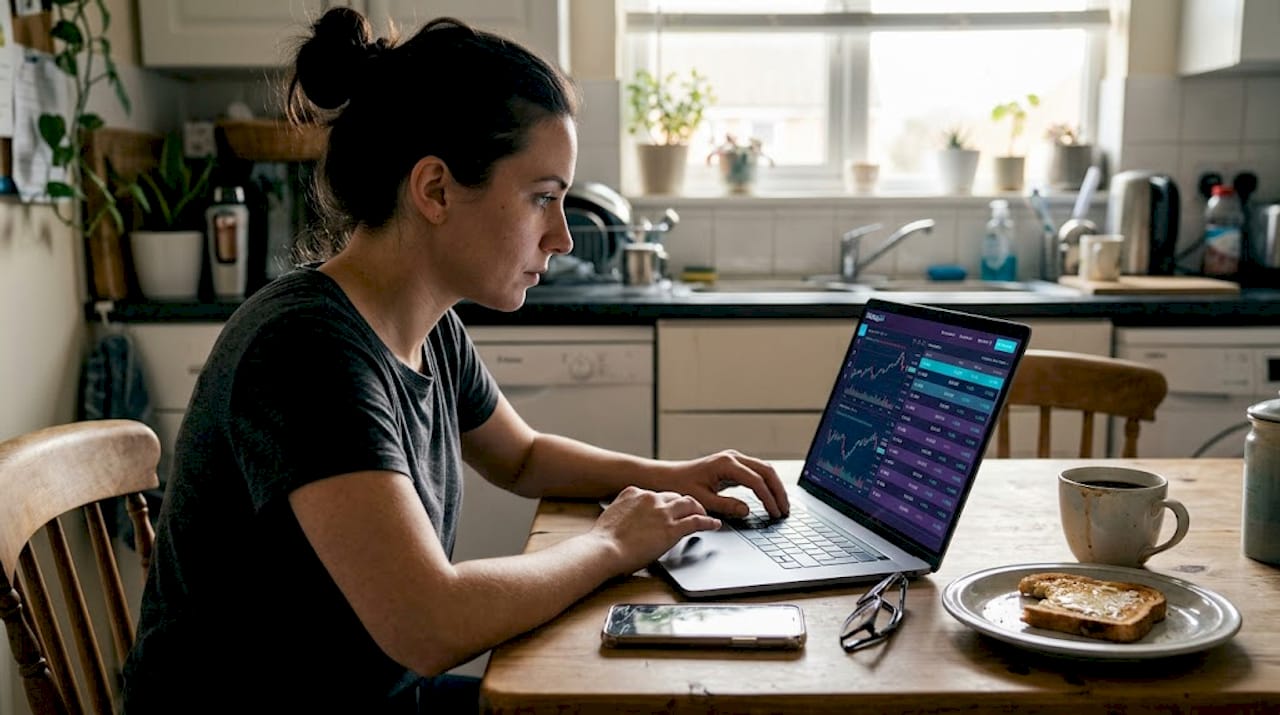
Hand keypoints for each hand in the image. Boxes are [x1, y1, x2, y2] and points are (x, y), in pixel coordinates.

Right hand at [591, 486, 720, 574]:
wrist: (604, 549)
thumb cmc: (604, 539)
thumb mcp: (612, 514)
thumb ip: (624, 510)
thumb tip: (629, 517)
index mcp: (634, 492)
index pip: (657, 494)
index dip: (666, 501)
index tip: (669, 507)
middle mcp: (651, 498)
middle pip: (676, 496)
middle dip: (684, 503)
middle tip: (691, 509)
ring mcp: (663, 512)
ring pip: (689, 504)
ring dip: (699, 509)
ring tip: (705, 513)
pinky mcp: (672, 529)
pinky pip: (697, 522)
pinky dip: (708, 522)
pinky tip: (714, 524)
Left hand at [675, 450, 789, 519]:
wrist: (670, 477)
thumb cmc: (682, 486)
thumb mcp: (703, 500)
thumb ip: (726, 505)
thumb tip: (747, 511)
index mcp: (726, 464)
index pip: (756, 481)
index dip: (768, 498)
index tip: (774, 513)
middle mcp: (733, 457)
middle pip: (766, 471)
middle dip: (778, 491)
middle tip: (785, 510)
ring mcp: (735, 459)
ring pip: (764, 469)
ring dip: (775, 487)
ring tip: (782, 506)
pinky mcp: (734, 465)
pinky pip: (757, 472)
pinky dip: (767, 484)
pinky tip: (771, 497)